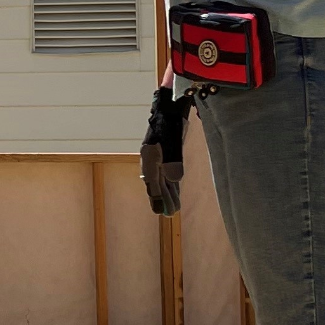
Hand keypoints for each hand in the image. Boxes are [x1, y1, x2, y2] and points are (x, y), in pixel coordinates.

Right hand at [140, 86, 192, 216]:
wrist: (169, 109)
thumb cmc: (169, 124)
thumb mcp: (171, 141)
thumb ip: (172, 160)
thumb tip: (174, 179)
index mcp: (149, 157)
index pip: (151, 182)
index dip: (156, 197)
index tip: (159, 211)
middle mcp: (151, 160)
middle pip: (156, 184)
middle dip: (162, 199)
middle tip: (168, 215)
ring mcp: (157, 158)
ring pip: (162, 180)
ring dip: (167, 194)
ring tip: (173, 209)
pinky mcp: (166, 156)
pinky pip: (167, 174)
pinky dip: (171, 185)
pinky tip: (175, 192)